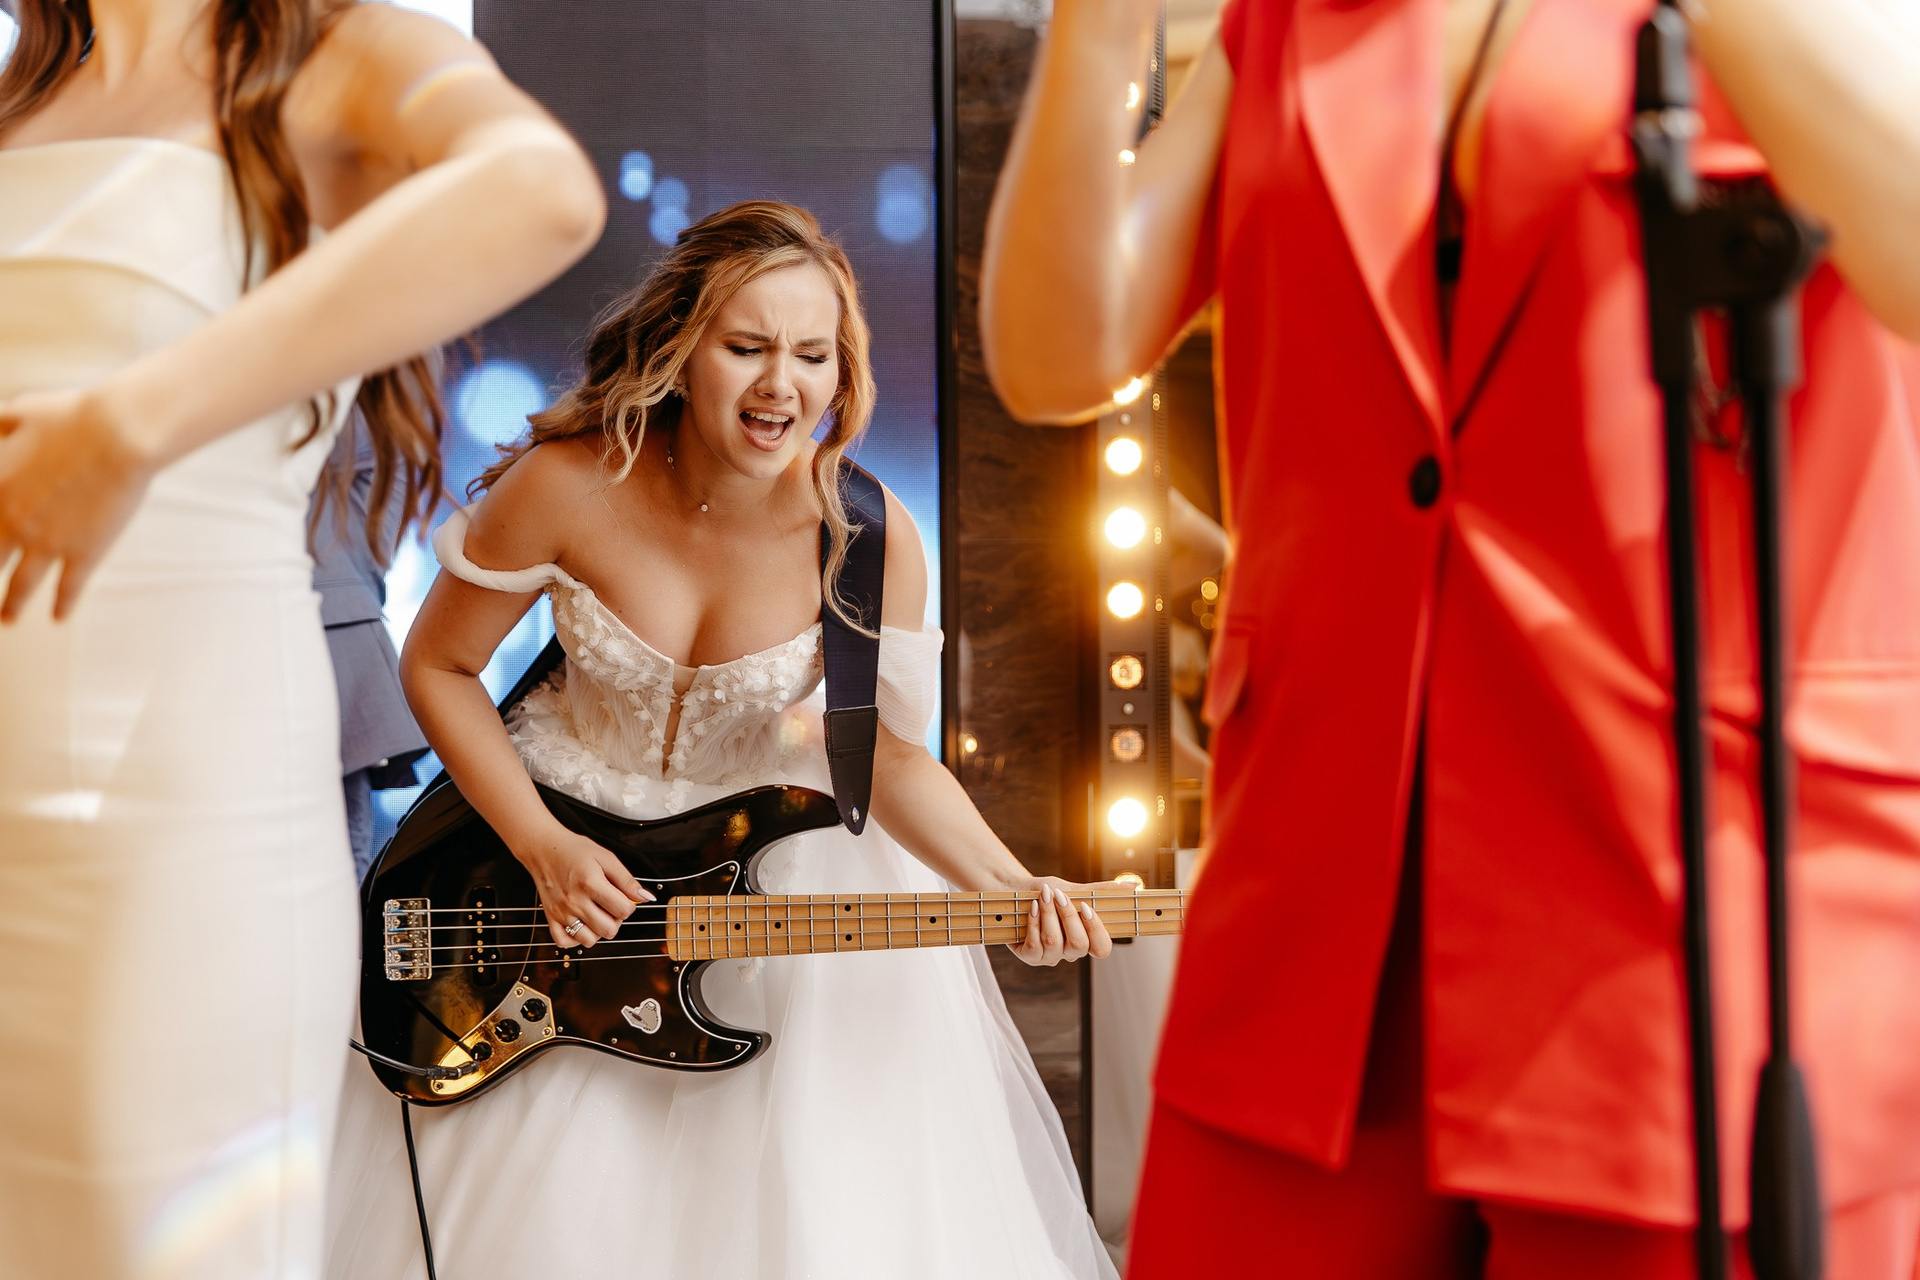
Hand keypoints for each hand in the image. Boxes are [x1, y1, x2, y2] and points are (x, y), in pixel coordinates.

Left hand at [0, 388, 158, 622]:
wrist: (119, 434)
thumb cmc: (70, 417)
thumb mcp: (16, 412)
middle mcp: (12, 523)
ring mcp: (47, 543)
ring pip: (19, 585)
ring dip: (9, 607)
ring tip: (7, 620)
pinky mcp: (83, 554)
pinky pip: (67, 588)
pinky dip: (61, 605)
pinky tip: (57, 618)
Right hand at [511, 824, 654, 948]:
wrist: (543, 848)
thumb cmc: (573, 850)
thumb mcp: (606, 857)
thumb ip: (626, 879)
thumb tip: (645, 897)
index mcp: (590, 884)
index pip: (623, 910)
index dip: (630, 905)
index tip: (624, 898)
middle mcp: (574, 901)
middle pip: (609, 930)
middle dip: (617, 920)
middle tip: (612, 906)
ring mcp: (561, 912)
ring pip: (589, 940)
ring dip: (598, 930)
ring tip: (597, 914)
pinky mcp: (550, 917)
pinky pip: (564, 942)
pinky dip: (575, 938)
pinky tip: (582, 924)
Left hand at [1009, 878, 1114, 966]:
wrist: (1015, 890)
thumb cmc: (1047, 892)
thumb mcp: (1073, 889)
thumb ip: (1101, 892)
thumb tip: (1134, 885)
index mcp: (1086, 938)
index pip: (1102, 949)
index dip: (1096, 931)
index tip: (1085, 906)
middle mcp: (1069, 952)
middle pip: (1079, 946)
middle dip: (1067, 916)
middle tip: (1057, 896)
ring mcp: (1049, 957)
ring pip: (1054, 942)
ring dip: (1047, 914)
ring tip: (1042, 896)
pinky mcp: (1029, 957)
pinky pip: (1035, 946)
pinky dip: (1033, 923)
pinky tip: (1032, 908)